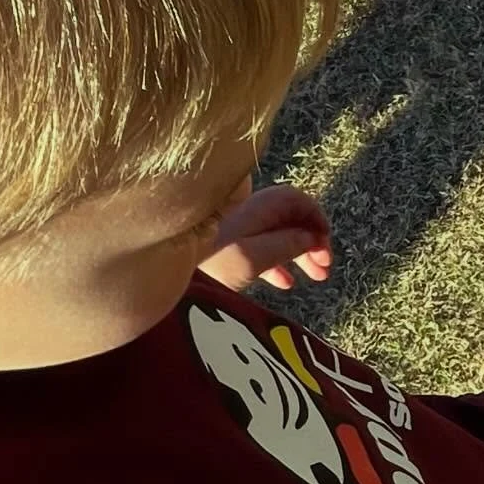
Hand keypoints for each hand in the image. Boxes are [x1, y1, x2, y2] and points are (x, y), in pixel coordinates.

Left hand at [198, 185, 331, 291]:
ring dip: (299, 254)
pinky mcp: (223, 247)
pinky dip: (278, 262)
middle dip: (312, 240)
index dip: (317, 219)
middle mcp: (245, 213)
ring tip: (315, 277)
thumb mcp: (252, 258)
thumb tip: (310, 238)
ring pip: (276, 235)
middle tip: (325, 266)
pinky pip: (259, 249)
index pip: (297, 200)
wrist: (157, 276)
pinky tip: (285, 283)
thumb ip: (284, 246)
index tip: (326, 244)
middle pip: (290, 218)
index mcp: (255, 207)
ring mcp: (233, 229)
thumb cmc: (205, 265)